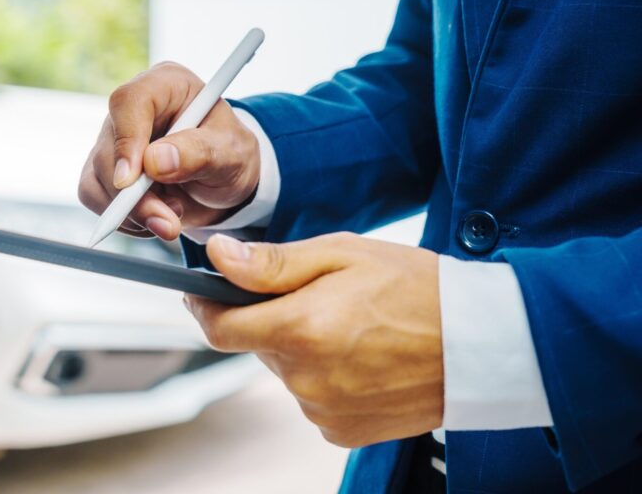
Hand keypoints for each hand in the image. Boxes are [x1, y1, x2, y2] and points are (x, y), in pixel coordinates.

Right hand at [77, 62, 260, 240]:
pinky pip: (94, 196)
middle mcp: (131, 109)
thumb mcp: (231, 152)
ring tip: (173, 215)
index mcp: (164, 86)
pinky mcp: (104, 168)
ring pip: (96, 178)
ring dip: (132, 212)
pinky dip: (123, 219)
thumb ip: (199, 153)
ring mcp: (113, 139)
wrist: (224, 180)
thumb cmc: (230, 154)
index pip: (129, 102)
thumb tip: (155, 161)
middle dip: (134, 197)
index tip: (131, 181)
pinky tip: (154, 217)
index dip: (126, 141)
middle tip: (167, 223)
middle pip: (108, 149)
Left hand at [184, 233, 442, 447]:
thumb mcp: (342, 255)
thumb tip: (217, 258)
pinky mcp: (342, 431)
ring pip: (286, 371)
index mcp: (301, 330)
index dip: (205, 306)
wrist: (483, 343)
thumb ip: (272, 263)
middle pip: (256, 345)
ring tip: (352, 326)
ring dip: (301, 348)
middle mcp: (306, 378)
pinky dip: (324, 376)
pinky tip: (361, 357)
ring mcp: (324, 410)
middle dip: (270, 319)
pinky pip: (312, 397)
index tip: (204, 291)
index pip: (219, 328)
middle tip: (317, 296)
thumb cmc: (417, 288)